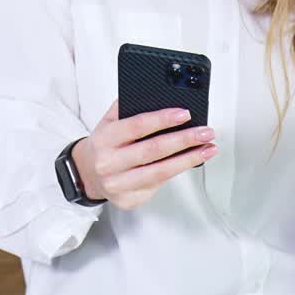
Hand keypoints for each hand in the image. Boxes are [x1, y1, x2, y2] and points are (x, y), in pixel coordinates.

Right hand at [72, 100, 217, 208]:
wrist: (87, 174)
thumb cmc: (104, 146)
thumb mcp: (107, 122)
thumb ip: (126, 107)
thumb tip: (157, 95)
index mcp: (105, 140)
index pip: (137, 126)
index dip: (162, 119)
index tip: (185, 114)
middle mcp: (110, 164)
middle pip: (153, 150)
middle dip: (184, 140)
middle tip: (205, 132)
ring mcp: (119, 185)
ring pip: (160, 172)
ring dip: (188, 160)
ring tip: (207, 149)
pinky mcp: (129, 200)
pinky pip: (158, 185)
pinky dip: (177, 172)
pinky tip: (191, 162)